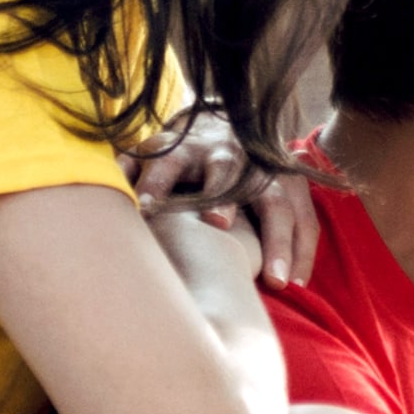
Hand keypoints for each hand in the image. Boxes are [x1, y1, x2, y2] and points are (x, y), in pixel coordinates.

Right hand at [126, 114, 319, 287]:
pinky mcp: (157, 147)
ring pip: (176, 160)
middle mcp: (229, 157)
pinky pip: (135, 157)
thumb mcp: (283, 202)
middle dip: (225, 198)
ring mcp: (190, 149)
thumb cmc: (256, 185)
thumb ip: (296, 238)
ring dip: (164, 182)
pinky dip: (125, 172)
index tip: (280, 283)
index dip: (284, 242)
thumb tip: (298, 285)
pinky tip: (115, 192)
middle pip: (231, 176)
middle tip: (219, 224)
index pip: (282, 206)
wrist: (223, 129)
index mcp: (266, 174)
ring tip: (149, 209)